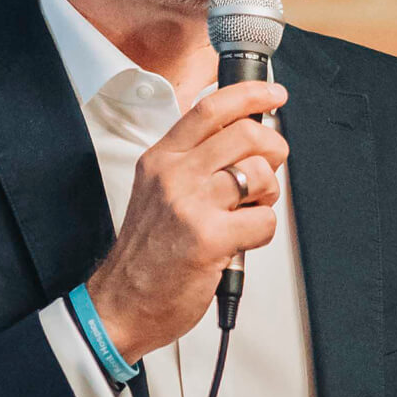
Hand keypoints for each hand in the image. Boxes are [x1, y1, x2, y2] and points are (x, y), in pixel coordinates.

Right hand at [85, 80, 288, 364]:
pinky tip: (242, 240)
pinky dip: (263, 232)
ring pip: (259, 173)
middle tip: (271, 168)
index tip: (273, 95)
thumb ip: (194, 163)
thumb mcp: (157, 192)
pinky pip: (264, 220)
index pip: (210, 108)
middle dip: (274, 149)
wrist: (122, 302)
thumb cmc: (146, 254)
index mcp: (161, 158)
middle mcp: (173, 175)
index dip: (250, 94)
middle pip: (244, 134)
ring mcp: (190, 205)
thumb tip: (245, 143)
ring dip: (268, 195)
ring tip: (250, 211)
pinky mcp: (208, 238)